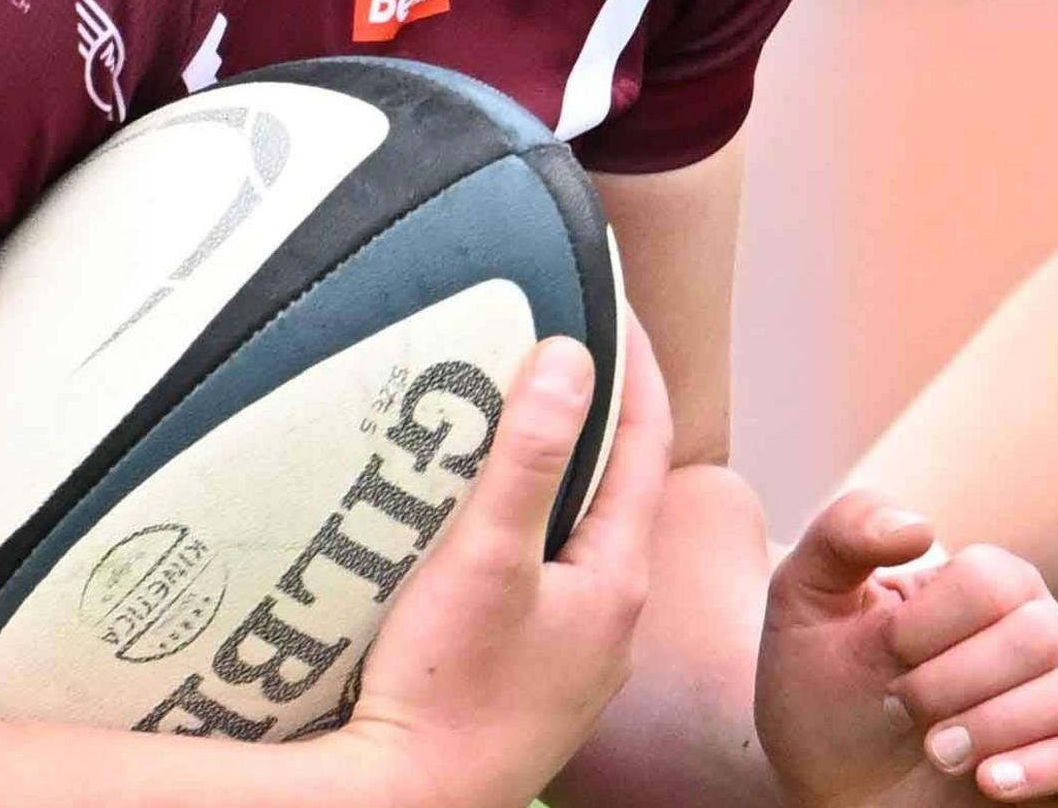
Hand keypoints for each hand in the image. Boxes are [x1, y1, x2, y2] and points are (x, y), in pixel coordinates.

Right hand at [332, 317, 674, 807]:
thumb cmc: (448, 693)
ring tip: (507, 422)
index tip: (615, 301)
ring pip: (575, 538)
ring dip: (552, 477)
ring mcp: (572, 656)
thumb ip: (530, 455)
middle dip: (590, 415)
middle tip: (553, 346)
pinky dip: (521, 534)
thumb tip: (573, 357)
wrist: (409, 806)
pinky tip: (474, 532)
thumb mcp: (486, 555)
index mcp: (616, 578)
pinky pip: (540, 582)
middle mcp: (609, 618)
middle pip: (615, 487)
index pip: (648, 441)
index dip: (634, 365)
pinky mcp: (529, 681)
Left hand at [758, 495, 1057, 806]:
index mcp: (989, 583)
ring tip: (940, 751)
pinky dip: (1050, 766)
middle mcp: (1041, 632)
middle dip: (957, 680)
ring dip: (1008, 721)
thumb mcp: (805, 599)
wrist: (826, 786)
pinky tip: (989, 782)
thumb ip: (846, 532)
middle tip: (903, 708)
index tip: (886, 655)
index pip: (992, 579)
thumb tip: (922, 527)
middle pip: (1043, 633)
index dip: (931, 624)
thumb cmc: (822, 688)